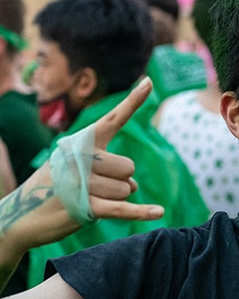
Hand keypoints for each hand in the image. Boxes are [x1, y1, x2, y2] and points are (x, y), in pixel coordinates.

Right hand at [0, 78, 163, 257]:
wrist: (19, 217)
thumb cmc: (53, 188)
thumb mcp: (73, 168)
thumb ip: (106, 169)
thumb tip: (133, 186)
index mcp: (79, 143)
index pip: (112, 119)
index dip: (133, 102)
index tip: (149, 81)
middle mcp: (80, 158)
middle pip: (128, 168)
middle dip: (120, 181)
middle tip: (93, 188)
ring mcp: (82, 182)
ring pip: (127, 190)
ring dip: (115, 199)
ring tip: (88, 200)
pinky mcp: (86, 208)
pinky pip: (123, 208)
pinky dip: (142, 212)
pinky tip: (159, 212)